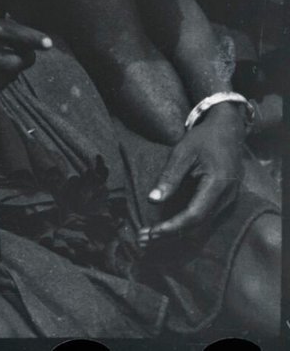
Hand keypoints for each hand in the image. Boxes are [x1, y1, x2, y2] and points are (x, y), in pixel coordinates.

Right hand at [0, 4, 52, 92]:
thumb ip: (2, 11)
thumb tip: (31, 22)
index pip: (4, 31)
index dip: (28, 38)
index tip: (48, 43)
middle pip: (9, 62)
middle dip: (25, 58)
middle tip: (28, 53)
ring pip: (6, 77)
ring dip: (15, 69)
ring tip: (10, 58)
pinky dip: (4, 79)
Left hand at [140, 103, 244, 244]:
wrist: (228, 132)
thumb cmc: (203, 139)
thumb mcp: (182, 152)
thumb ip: (170, 176)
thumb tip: (153, 200)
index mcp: (218, 184)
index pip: (195, 214)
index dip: (172, 226)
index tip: (151, 232)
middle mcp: (227, 197)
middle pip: (198, 225)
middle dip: (170, 234)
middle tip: (143, 239)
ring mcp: (228, 201)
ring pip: (202, 226)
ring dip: (176, 233)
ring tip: (149, 236)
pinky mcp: (223, 201)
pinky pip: (204, 219)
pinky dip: (184, 225)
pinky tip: (165, 227)